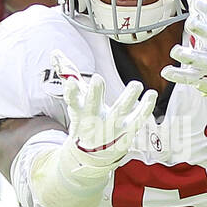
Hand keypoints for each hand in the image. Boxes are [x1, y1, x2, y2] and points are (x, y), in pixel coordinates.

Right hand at [54, 52, 155, 171]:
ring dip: (128, 98)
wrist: (93, 154)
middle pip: (93, 107)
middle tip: (97, 79)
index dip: (71, 93)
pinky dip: (145, 108)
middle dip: (95, 94)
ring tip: (136, 84)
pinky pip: (138, 119)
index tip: (70, 83)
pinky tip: (151, 94)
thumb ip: (67, 75)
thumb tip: (55, 52)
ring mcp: (111, 127)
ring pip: (119, 112)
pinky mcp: (127, 131)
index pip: (72, 101)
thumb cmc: (85, 118)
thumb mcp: (75, 99)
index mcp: (79, 112)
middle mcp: (94, 120)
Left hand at [161, 0, 206, 96]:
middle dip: (203, 29)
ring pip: (199, 59)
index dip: (206, 8)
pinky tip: (165, 71)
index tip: (197, 0)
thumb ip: (203, 1)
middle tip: (191, 22)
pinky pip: (188, 77)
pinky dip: (177, 75)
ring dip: (188, 54)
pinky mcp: (200, 78)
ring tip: (176, 51)